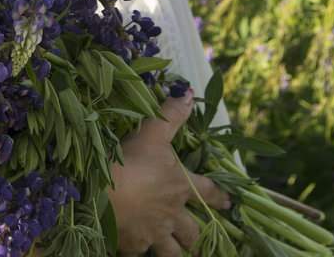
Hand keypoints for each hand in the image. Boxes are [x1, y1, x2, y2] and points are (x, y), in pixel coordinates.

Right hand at [107, 88, 230, 256]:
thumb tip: (189, 92)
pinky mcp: (133, 243)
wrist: (104, 193)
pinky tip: (136, 248)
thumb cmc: (131, 161)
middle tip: (203, 244)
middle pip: (193, 231)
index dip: (220, 197)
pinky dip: (139, 250)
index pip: (208, 192)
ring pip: (172, 251)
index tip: (229, 205)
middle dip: (199, 238)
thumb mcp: (152, 132)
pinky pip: (139, 252)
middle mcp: (172, 214)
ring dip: (178, 253)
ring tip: (183, 256)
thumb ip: (171, 114)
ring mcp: (153, 232)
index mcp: (180, 187)